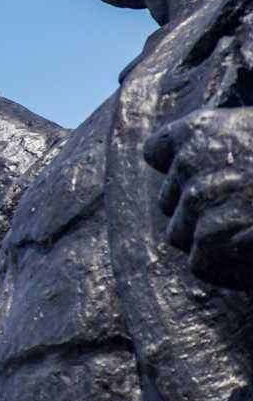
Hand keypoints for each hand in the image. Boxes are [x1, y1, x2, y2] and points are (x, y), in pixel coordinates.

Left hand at [145, 107, 252, 290]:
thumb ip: (226, 146)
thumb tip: (201, 170)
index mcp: (200, 129)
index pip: (157, 152)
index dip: (180, 172)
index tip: (206, 182)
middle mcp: (190, 160)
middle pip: (171, 201)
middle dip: (199, 213)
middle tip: (243, 219)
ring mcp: (197, 199)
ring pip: (181, 234)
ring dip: (211, 244)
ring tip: (251, 241)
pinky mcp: (211, 237)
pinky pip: (201, 264)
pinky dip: (227, 271)